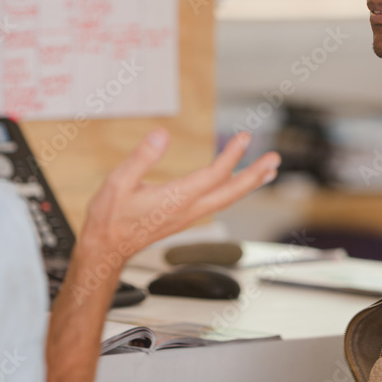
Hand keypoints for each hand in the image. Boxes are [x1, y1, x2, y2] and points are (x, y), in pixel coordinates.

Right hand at [79, 129, 279, 259]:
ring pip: (227, 199)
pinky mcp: (185, 218)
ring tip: (267, 171)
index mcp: (175, 199)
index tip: (244, 137)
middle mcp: (188, 209)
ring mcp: (188, 216)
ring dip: (249, 184)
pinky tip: (236, 184)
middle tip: (274, 159)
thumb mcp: (118, 182)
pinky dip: (233, 191)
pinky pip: (217, 203)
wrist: (107, 248)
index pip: (213, 175)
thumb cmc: (110, 218)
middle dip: (254, 175)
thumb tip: (161, 134)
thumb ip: (141, 157)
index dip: (232, 155)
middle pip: (230, 192)